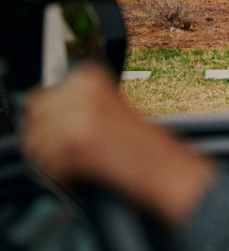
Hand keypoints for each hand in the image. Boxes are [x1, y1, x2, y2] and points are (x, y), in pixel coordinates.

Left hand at [20, 62, 215, 224]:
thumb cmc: (148, 148)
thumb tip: (43, 113)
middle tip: (71, 150)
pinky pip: (47, 162)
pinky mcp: (77, 143)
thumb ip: (78, 104)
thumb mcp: (110, 110)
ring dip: (51, 158)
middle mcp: (83, 91)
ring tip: (78, 163)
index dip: (50, 117)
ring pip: (37, 141)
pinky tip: (82, 172)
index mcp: (91, 76)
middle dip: (47, 136)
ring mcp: (79, 116)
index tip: (61, 129)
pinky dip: (59, 173)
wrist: (169, 171)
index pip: (44, 94)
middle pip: (36, 116)